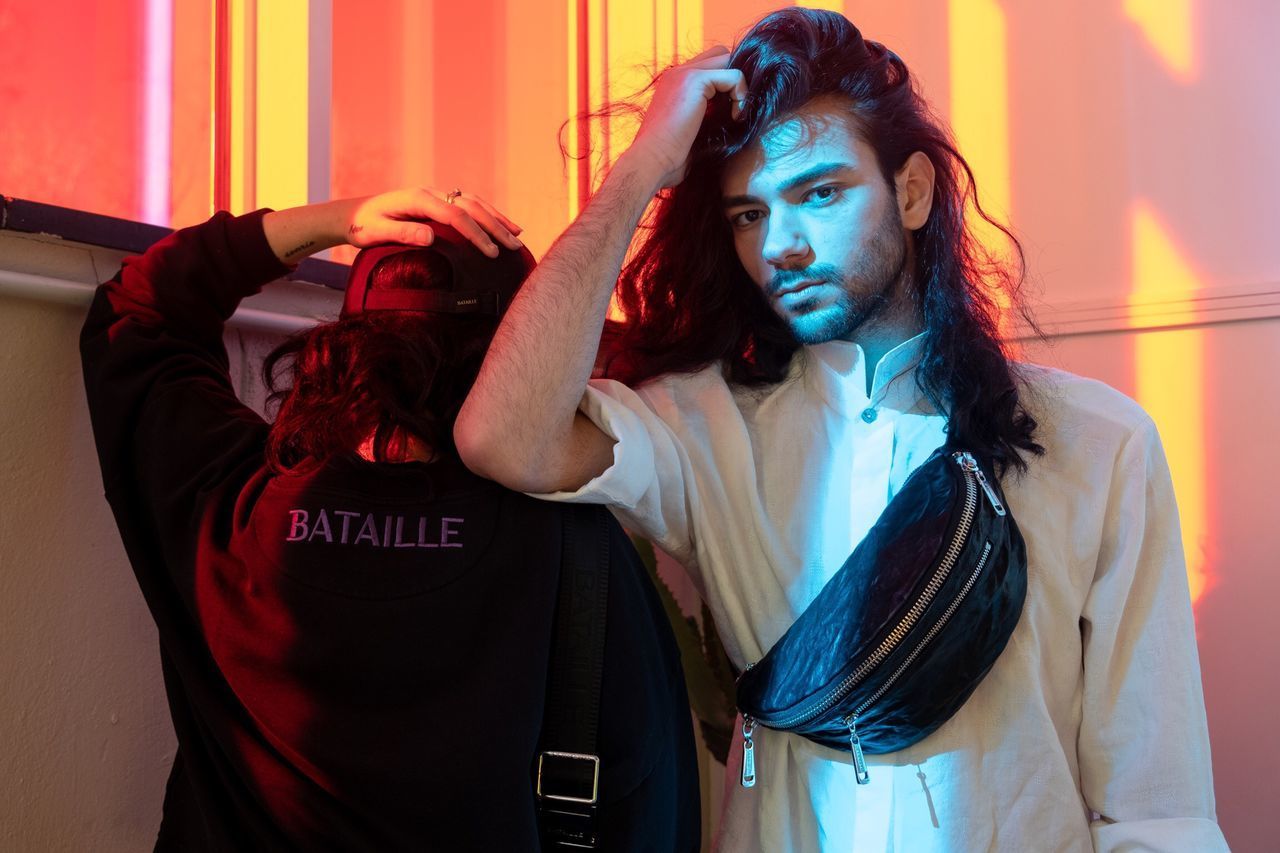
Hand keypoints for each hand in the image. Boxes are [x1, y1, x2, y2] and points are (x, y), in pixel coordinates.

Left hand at [344, 187, 523, 257]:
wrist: (353, 213)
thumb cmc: (362, 226)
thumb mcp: (375, 232)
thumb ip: (401, 233)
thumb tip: (431, 237)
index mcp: (417, 199)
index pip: (454, 215)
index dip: (474, 233)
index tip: (490, 252)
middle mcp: (430, 193)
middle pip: (470, 206)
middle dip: (494, 226)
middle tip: (513, 246)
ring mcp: (436, 195)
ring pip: (474, 203)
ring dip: (497, 219)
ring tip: (517, 236)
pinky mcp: (438, 202)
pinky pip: (468, 205)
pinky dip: (488, 214)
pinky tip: (502, 225)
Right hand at [624, 47, 747, 189]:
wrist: (651, 162)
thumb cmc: (669, 159)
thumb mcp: (691, 132)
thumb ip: (707, 115)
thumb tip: (734, 114)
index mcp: (674, 84)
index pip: (709, 65)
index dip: (726, 83)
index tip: (731, 111)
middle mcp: (677, 74)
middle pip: (720, 55)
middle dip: (734, 78)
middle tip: (737, 107)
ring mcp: (684, 74)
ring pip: (728, 59)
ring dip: (739, 85)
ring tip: (737, 113)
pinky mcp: (695, 80)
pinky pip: (734, 75)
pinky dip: (741, 95)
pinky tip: (736, 117)